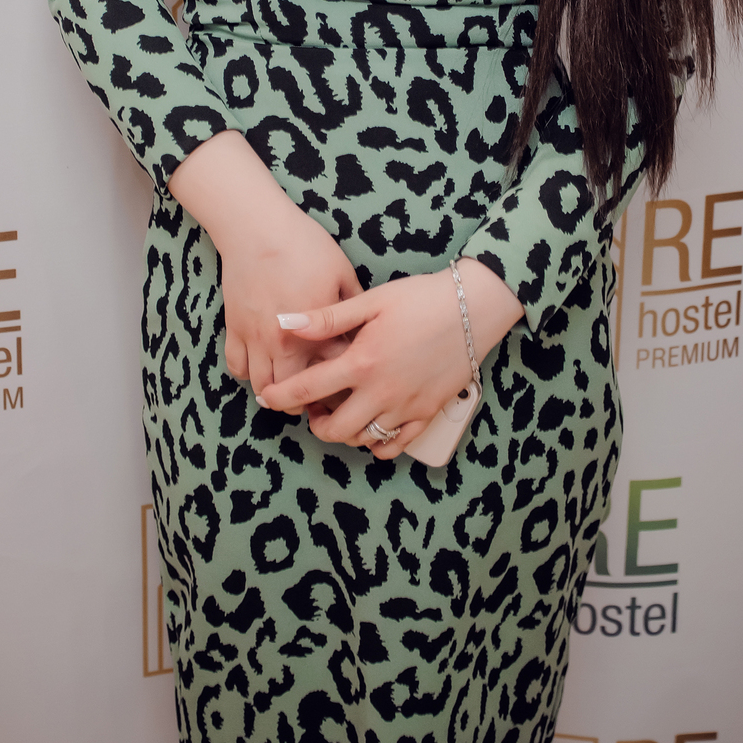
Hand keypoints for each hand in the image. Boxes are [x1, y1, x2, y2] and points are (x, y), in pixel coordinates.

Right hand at [167, 130, 360, 403]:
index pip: (333, 374)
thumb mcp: (342, 273)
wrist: (256, 227)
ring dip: (277, 393)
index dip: (344, 380)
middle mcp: (283, 343)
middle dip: (309, 400)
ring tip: (291, 385)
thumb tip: (366, 329)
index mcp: (315, 331)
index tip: (351, 378)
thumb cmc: (304, 245)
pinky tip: (263, 363)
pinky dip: (249, 373)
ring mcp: (255, 338)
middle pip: (294, 395)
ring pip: (262, 388)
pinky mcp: (234, 328)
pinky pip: (237, 368)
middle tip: (320, 393)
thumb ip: (354, 307)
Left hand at [256, 258, 524, 459]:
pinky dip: (378, 443)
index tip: (267, 398)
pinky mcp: (428, 412)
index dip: (281, 396)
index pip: (308, 389)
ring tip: (340, 411)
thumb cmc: (421, 298)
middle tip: (310, 408)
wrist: (475, 307)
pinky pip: (397, 444)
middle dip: (315, 422)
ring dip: (345, 431)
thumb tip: (285, 322)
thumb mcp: (372, 301)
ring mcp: (406, 406)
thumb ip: (327, 318)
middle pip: (335, 428)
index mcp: (363, 362)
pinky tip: (371, 427)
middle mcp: (382, 392)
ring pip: (364, 439)